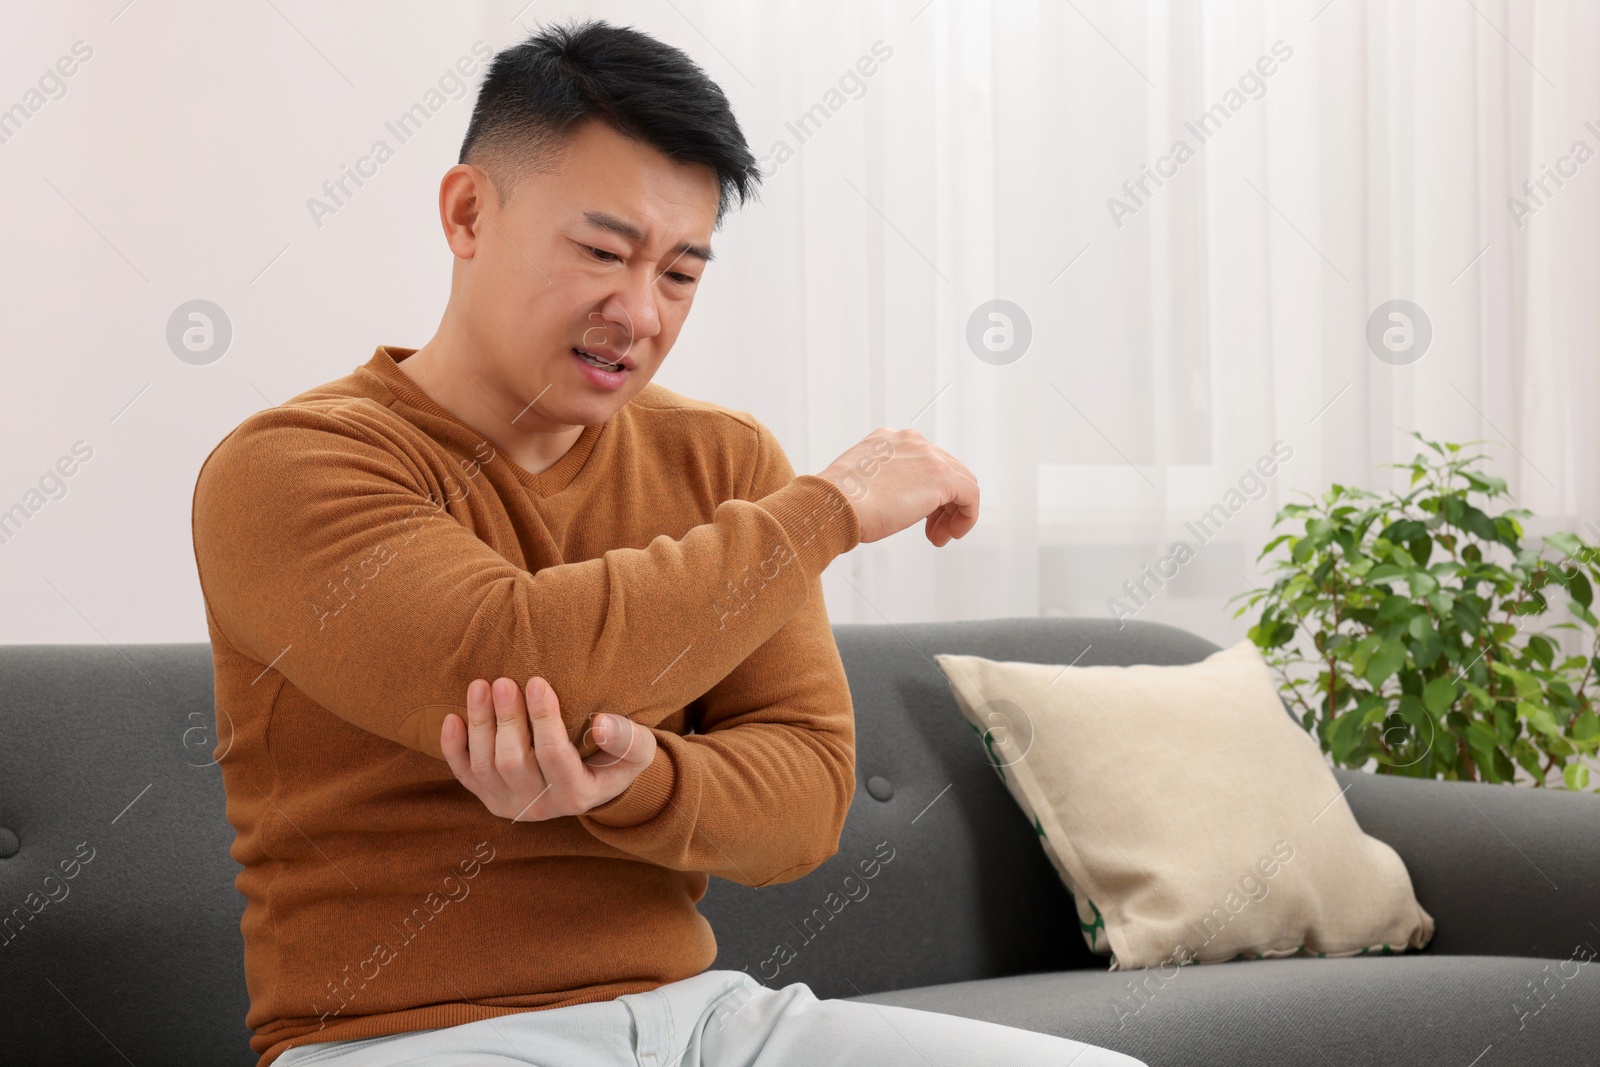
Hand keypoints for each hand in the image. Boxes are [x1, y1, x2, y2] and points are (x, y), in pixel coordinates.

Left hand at [440, 676, 656, 820]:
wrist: (594, 783)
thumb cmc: (616, 757)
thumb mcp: (638, 751)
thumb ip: (629, 739)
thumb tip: (603, 724)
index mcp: (577, 794)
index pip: (554, 755)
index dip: (543, 719)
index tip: (537, 682)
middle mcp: (540, 807)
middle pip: (512, 762)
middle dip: (506, 719)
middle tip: (502, 681)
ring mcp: (510, 804)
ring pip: (485, 767)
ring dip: (480, 725)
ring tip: (480, 686)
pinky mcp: (489, 797)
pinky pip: (465, 777)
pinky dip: (454, 749)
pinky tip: (452, 718)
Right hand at [817, 428, 979, 545]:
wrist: (833, 504)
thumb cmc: (838, 503)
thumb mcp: (861, 484)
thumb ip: (882, 484)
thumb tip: (892, 502)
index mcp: (888, 440)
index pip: (923, 462)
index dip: (925, 492)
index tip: (917, 516)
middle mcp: (911, 441)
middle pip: (945, 470)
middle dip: (942, 503)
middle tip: (932, 530)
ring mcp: (928, 456)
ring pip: (961, 481)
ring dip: (954, 512)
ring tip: (940, 535)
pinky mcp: (942, 477)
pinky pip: (970, 494)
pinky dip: (967, 516)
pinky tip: (953, 533)